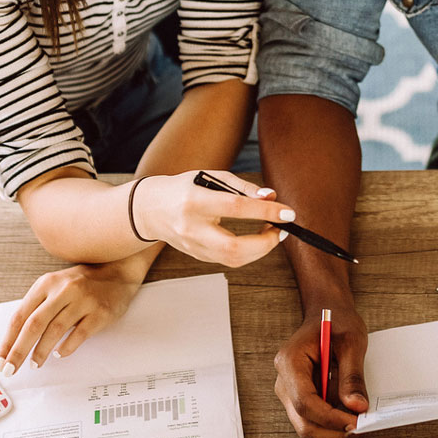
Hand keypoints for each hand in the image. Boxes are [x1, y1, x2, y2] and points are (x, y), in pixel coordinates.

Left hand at [0, 261, 146, 374]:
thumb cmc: (83, 283)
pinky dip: (66, 347)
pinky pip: (79, 334)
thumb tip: (16, 340)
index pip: (20, 315)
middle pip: (34, 325)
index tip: (0, 359)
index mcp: (46, 283)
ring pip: (55, 330)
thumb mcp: (56, 286)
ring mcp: (83, 300)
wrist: (118, 271)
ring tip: (34, 364)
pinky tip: (59, 354)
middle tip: (10, 369)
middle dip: (18, 351)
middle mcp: (63, 290)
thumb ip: (38, 307)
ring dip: (41, 351)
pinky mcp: (100, 312)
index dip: (8, 340)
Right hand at [133, 171, 293, 266]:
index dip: (266, 211)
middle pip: (234, 248)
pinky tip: (256, 240)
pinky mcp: (197, 256)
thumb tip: (272, 197)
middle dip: (265, 243)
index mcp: (194, 201)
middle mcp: (192, 228)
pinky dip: (248, 252)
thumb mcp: (211, 177)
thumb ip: (243, 188)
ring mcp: (193, 247)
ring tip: (271, 232)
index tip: (288, 212)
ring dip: (260, 250)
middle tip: (281, 230)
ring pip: (233, 260)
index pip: (236, 208)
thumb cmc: (184, 188)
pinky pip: (229, 260)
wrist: (149, 210)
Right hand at [273, 306, 368, 437]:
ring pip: (306, 433)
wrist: (327, 314)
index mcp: (290, 363)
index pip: (304, 402)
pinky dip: (331, 434)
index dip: (330, 418)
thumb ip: (352, 375)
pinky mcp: (300, 403)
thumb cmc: (337, 322)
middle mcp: (284, 383)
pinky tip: (348, 423)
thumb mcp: (351, 341)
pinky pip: (312, 428)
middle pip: (303, 424)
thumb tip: (356, 407)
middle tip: (362, 428)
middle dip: (333, 433)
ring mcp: (290, 396)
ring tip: (358, 427)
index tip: (355, 422)